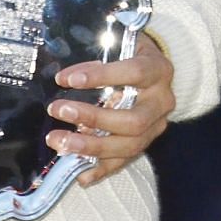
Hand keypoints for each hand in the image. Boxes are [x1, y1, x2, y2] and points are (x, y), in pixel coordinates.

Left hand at [48, 33, 174, 185]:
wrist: (154, 71)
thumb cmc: (131, 53)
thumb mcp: (119, 45)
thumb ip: (98, 58)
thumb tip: (64, 78)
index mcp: (158, 70)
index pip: (134, 73)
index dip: (102, 76)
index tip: (68, 79)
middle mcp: (162, 102)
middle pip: (133, 120)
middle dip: (93, 118)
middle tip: (59, 110)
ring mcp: (156, 126)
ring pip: (129, 146)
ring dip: (91, 147)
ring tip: (59, 142)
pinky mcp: (146, 143)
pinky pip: (124, 162)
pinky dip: (100, 170)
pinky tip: (79, 174)